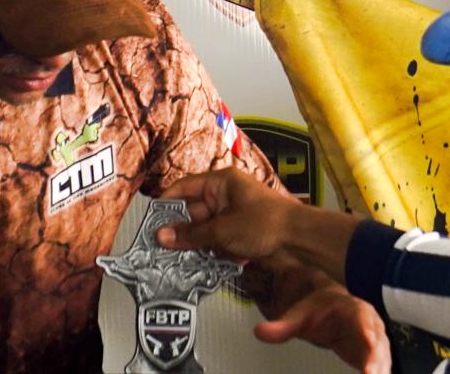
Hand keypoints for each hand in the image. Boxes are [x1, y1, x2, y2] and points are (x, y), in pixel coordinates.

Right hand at [156, 167, 293, 262]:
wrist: (300, 240)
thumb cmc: (264, 224)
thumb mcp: (222, 230)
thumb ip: (191, 234)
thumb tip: (160, 236)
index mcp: (221, 182)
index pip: (184, 187)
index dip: (166, 203)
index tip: (149, 221)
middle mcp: (226, 195)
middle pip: (193, 212)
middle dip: (179, 231)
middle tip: (157, 250)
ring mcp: (234, 215)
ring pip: (205, 230)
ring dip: (193, 245)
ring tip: (172, 262)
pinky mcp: (241, 234)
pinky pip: (218, 241)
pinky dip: (210, 253)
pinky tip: (197, 267)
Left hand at [255, 286, 389, 373]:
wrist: (330, 305)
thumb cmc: (318, 309)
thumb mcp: (298, 316)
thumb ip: (281, 327)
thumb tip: (259, 332)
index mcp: (353, 310)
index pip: (363, 323)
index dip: (368, 337)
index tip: (369, 352)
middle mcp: (369, 325)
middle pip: (378, 343)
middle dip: (378, 359)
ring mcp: (374, 341)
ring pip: (382, 357)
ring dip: (381, 370)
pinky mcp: (373, 355)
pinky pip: (379, 367)